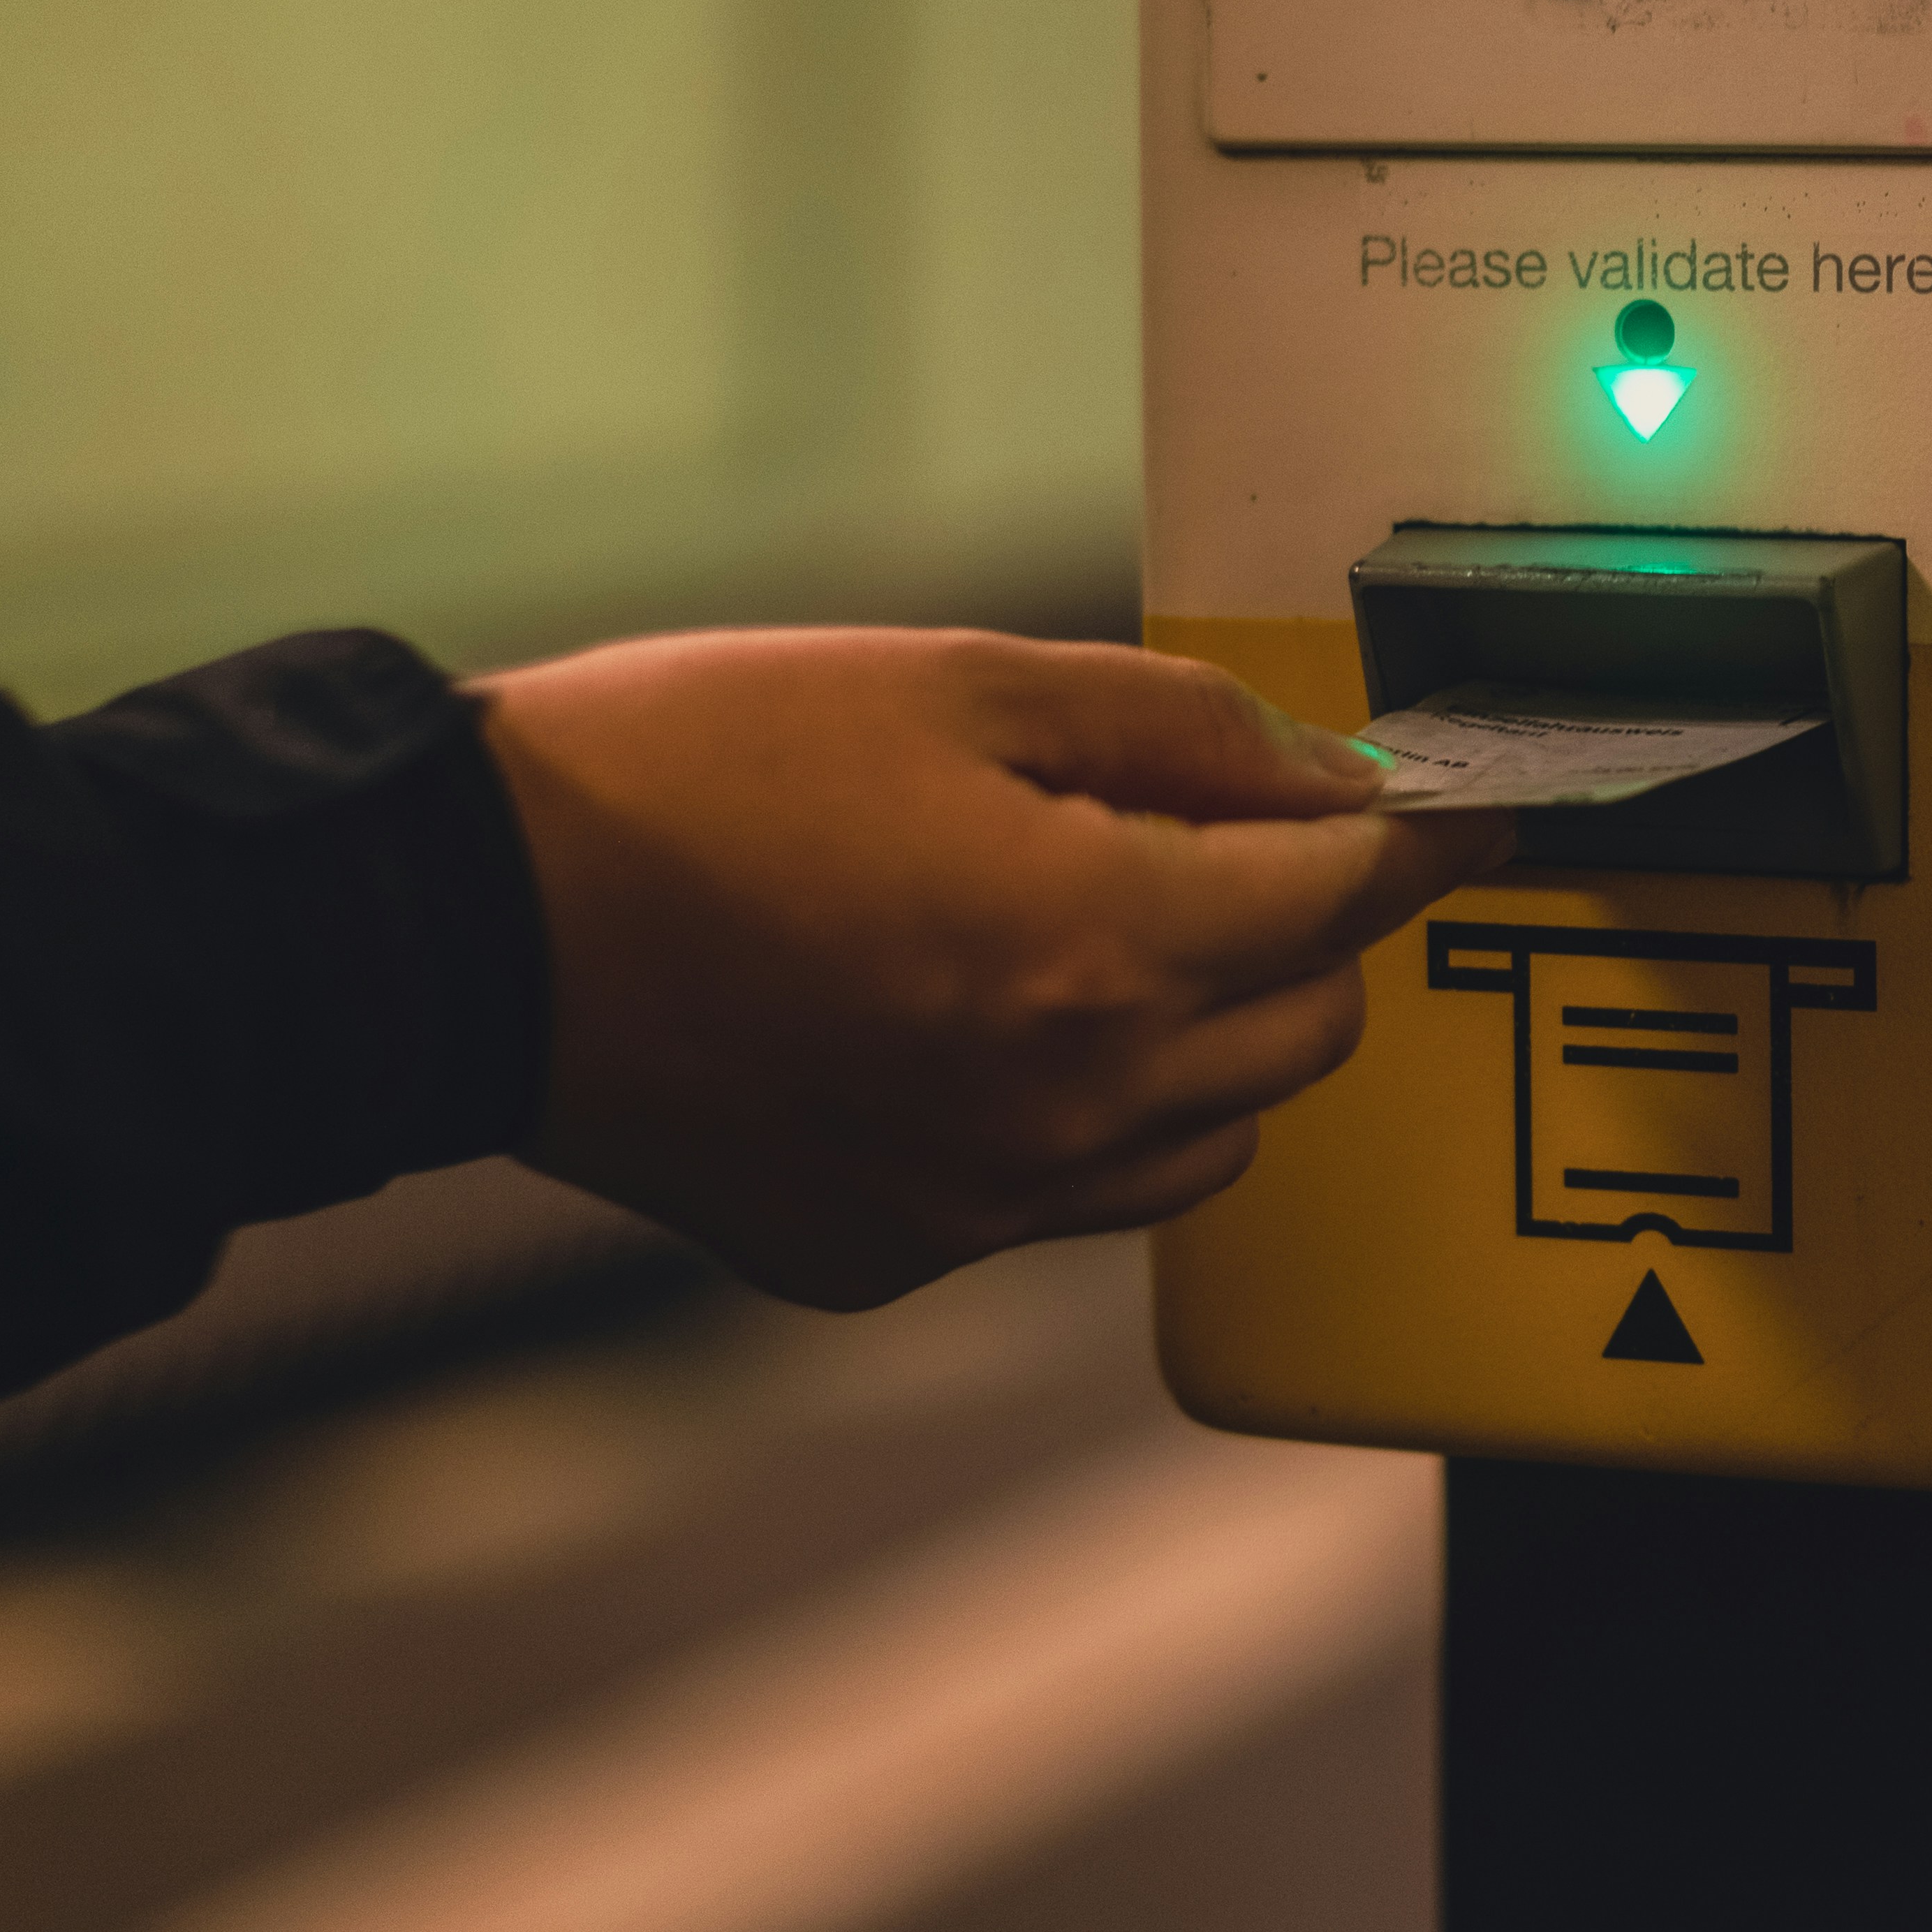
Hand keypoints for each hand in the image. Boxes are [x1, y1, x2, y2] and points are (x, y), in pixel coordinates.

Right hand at [474, 629, 1505, 1307]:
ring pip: (1212, 1138)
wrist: (470, 921)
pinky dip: (1087, 1117)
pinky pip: (1071, 1198)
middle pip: (1304, 1030)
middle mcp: (1062, 1106)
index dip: (1417, 836)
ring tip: (1118, 929)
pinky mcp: (889, 1250)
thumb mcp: (958, 682)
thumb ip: (1174, 729)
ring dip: (1215, 1037)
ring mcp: (976, 1199)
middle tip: (1248, 841)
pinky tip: (994, 1022)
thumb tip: (1327, 774)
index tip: (1461, 807)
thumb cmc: (697, 768)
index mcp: (1094, 947)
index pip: (1344, 899)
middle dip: (1313, 930)